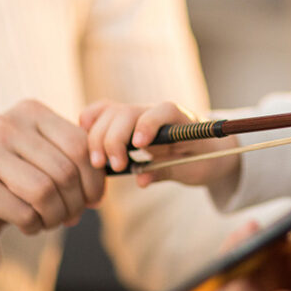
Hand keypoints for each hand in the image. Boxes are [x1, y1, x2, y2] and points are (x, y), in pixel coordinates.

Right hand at [0, 100, 103, 268]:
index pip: (79, 144)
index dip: (95, 177)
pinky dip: (35, 225)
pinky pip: (24, 212)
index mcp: (29, 111)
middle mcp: (4, 125)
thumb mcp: (45, 158)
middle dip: (76, 202)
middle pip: (64, 170)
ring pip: (45, 191)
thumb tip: (110, 168)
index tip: (95, 199)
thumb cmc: (16, 181)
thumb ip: (76, 156)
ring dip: (57, 215)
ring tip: (53, 221)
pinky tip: (30, 225)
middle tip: (74, 217)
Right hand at [80, 100, 241, 189]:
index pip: (163, 111)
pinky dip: (90, 121)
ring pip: (110, 113)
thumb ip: (167, 171)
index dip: (148, 124)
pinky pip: (103, 112)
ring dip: (98, 137)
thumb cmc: (202, 159)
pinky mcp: (125, 121)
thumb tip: (141, 180)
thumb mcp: (192, 170)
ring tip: (98, 163)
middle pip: (127, 112)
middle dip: (114, 139)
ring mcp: (138, 114)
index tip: (139, 145)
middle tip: (114, 167)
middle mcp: (155, 112)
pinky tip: (83, 136)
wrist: (207, 150)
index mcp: (180, 119)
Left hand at [210, 222, 290, 290]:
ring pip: (222, 280)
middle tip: (256, 227)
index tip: (253, 230)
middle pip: (224, 285)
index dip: (241, 258)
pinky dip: (240, 259)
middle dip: (238, 252)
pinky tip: (257, 249)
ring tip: (257, 235)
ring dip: (237, 254)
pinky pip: (227, 279)